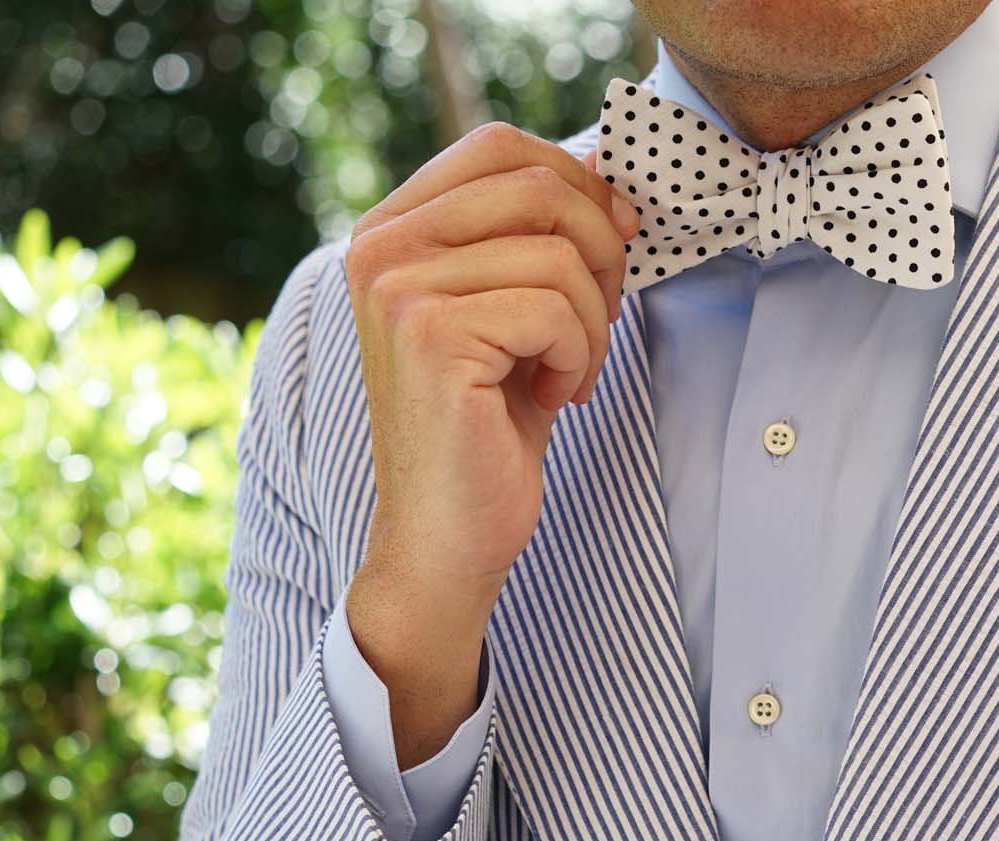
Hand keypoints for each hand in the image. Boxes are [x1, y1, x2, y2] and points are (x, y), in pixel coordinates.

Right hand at [340, 123, 638, 766]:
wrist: (448, 535)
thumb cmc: (490, 426)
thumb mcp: (518, 310)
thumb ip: (539, 236)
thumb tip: (606, 166)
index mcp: (393, 228)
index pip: (499, 147)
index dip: (579, 181)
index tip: (619, 235)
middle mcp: (379, 246)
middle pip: (537, 186)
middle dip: (600, 251)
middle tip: (599, 319)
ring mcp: (397, 287)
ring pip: (558, 254)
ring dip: (595, 321)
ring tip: (568, 371)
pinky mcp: (430, 335)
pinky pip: (555, 308)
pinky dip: (579, 355)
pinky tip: (554, 395)